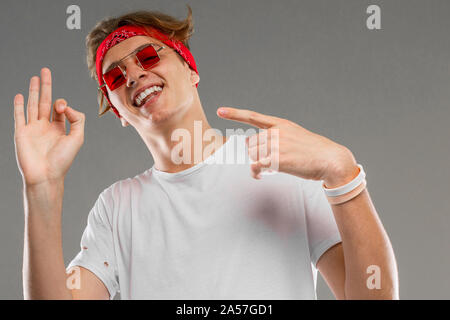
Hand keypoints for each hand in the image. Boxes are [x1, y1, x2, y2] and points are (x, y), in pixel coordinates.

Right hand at [14, 68, 85, 185]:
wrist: (45, 175)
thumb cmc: (63, 160)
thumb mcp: (78, 137)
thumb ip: (77, 119)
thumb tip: (65, 106)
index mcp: (59, 128)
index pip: (60, 108)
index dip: (62, 103)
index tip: (62, 109)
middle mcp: (45, 127)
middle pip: (45, 101)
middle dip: (46, 86)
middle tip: (46, 70)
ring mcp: (32, 129)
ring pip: (32, 105)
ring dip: (33, 91)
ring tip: (35, 77)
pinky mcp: (21, 132)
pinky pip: (18, 116)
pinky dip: (19, 105)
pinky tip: (20, 95)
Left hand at [217, 106, 358, 186]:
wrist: (330, 159)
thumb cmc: (314, 151)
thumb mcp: (296, 136)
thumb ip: (276, 136)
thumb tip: (253, 143)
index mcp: (281, 124)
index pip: (253, 117)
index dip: (234, 114)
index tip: (220, 110)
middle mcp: (277, 132)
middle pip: (250, 144)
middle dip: (255, 154)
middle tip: (267, 162)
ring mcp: (277, 145)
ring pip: (252, 155)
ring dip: (256, 164)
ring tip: (267, 169)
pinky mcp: (277, 159)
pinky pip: (256, 167)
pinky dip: (255, 173)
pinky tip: (260, 176)